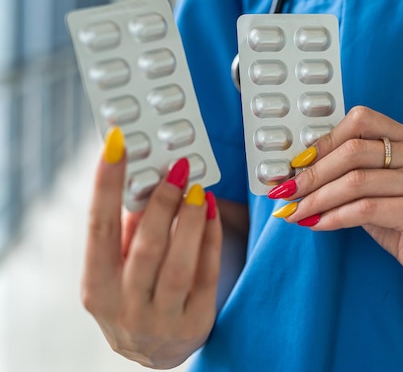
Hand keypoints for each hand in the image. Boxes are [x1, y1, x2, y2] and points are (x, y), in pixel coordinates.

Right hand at [81, 127, 221, 368]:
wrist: (154, 352)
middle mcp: (124, 306)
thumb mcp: (116, 269)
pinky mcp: (195, 323)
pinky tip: (212, 211)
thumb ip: (127, 230)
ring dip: (191, 218)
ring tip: (197, 188)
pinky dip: (211, 238)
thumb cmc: (133, 297)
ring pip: (180, 262)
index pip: (98, 228)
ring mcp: (161, 319)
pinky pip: (207, 274)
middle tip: (177, 167)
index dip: (106, 184)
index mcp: (96, 287)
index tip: (117, 144)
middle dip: (163, 201)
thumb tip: (144, 182)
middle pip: (145, 245)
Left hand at [269, 106, 402, 297]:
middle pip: (353, 151)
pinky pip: (364, 210)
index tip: (295, 164)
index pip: (361, 122)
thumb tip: (299, 174)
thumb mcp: (378, 193)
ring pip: (355, 181)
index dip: (323, 141)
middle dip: (311, 174)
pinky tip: (316, 224)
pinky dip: (332, 217)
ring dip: (315, 199)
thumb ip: (350, 176)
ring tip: (293, 212)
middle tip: (284, 192)